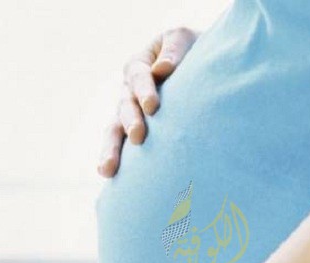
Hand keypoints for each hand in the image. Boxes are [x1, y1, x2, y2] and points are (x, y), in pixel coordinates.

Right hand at [97, 27, 198, 177]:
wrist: (201, 70)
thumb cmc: (194, 50)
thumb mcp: (185, 39)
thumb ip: (175, 50)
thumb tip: (161, 70)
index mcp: (139, 64)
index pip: (137, 75)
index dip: (144, 90)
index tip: (153, 106)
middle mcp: (129, 91)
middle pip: (124, 106)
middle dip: (130, 121)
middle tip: (138, 136)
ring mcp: (129, 114)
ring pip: (115, 130)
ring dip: (111, 149)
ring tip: (107, 169)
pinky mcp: (135, 134)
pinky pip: (121, 147)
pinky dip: (114, 160)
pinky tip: (108, 175)